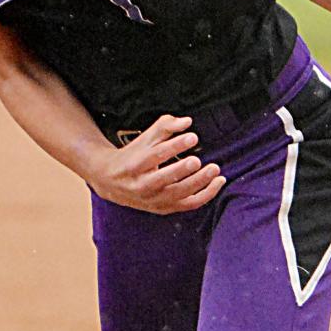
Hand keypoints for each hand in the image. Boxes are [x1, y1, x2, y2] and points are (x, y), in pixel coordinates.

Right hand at [87, 114, 225, 213]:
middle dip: (181, 170)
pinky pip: (188, 205)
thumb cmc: (134, 155)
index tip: (193, 136)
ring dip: (199, 183)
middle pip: (163, 179)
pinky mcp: (164, 209)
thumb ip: (165, 126)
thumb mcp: (145, 139)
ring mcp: (154, 200)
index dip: (175, 146)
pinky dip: (206, 195)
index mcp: (135, 165)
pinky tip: (218, 182)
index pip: (156, 155)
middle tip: (197, 160)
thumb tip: (188, 121)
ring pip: (178, 194)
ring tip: (215, 169)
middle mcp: (142, 185)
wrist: (112, 183)